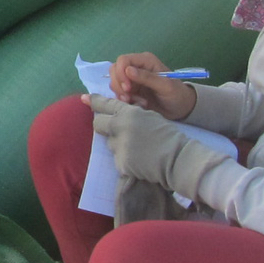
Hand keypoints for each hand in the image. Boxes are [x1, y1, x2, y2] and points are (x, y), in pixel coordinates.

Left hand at [88, 95, 231, 199]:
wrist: (179, 159)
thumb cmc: (168, 135)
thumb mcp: (150, 116)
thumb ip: (131, 114)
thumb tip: (116, 114)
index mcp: (128, 113)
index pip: (105, 105)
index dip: (94, 101)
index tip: (84, 98)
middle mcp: (119, 128)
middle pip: (98, 124)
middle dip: (103, 125)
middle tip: (115, 130)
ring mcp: (119, 146)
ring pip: (109, 143)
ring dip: (118, 144)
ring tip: (138, 148)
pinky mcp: (121, 163)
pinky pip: (118, 159)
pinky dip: (126, 159)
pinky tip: (140, 160)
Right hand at [108, 51, 196, 119]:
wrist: (180, 108)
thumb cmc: (177, 94)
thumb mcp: (165, 86)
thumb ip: (147, 78)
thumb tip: (128, 70)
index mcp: (145, 60)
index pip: (123, 60)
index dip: (121, 73)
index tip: (127, 88)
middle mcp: (136, 67)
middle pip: (115, 70)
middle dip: (119, 85)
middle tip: (129, 98)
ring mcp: (132, 78)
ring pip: (114, 82)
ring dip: (123, 94)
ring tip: (139, 102)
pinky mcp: (130, 90)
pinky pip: (118, 93)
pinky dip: (125, 100)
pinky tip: (138, 104)